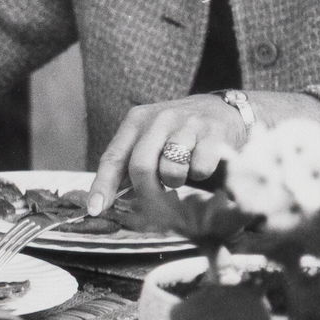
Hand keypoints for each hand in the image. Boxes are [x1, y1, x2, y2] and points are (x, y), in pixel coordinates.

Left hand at [87, 94, 242, 215]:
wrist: (223, 111)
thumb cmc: (178, 133)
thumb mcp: (150, 140)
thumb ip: (128, 166)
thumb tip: (105, 202)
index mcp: (137, 121)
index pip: (113, 157)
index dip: (103, 185)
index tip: (95, 209)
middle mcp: (160, 118)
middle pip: (140, 166)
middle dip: (146, 192)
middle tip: (156, 201)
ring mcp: (187, 124)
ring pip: (171, 170)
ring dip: (176, 181)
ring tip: (182, 172)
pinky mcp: (214, 134)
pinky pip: (199, 169)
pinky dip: (200, 174)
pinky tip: (202, 163)